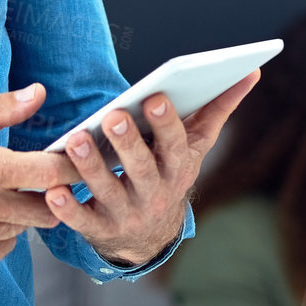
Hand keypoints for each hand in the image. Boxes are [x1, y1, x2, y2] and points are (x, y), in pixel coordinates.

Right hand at [0, 82, 81, 272]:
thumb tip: (38, 93)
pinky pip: (6, 244)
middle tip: (41, 177)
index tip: (80, 158)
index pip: (49, 173)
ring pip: (27, 226)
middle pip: (49, 208)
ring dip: (23, 210)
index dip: (72, 166)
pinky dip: (3, 229)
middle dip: (52, 193)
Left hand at [44, 68, 260, 265]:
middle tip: (112, 115)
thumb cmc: (170, 171)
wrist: (150, 235)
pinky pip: (81, 222)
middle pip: (141, 169)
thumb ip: (218, 108)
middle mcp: (155, 195)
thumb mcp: (195, 145)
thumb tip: (251, 71)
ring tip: (74, 140)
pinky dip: (67, 209)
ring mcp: (127, 214)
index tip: (155, 98)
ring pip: (108, 191)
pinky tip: (53, 190)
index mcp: (179, 170)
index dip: (167, 125)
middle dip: (128, 143)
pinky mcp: (100, 230)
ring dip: (91, 167)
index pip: (175, 147)